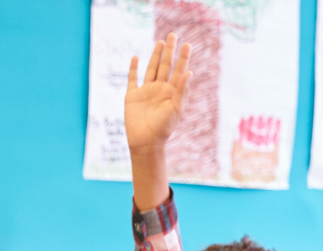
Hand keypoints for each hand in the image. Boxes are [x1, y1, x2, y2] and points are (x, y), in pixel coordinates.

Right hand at [125, 34, 190, 152]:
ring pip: (151, 68)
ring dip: (156, 56)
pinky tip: (136, 58)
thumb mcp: (175, 109)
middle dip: (170, 51)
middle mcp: (160, 89)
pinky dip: (134, 68)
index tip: (188, 45)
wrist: (145, 142)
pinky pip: (133, 79)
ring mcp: (146, 91)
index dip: (183, 58)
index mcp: (172, 92)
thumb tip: (190, 72)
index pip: (179, 71)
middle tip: (173, 35)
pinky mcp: (132, 96)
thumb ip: (181, 91)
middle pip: (166, 65)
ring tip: (161, 42)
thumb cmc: (163, 128)